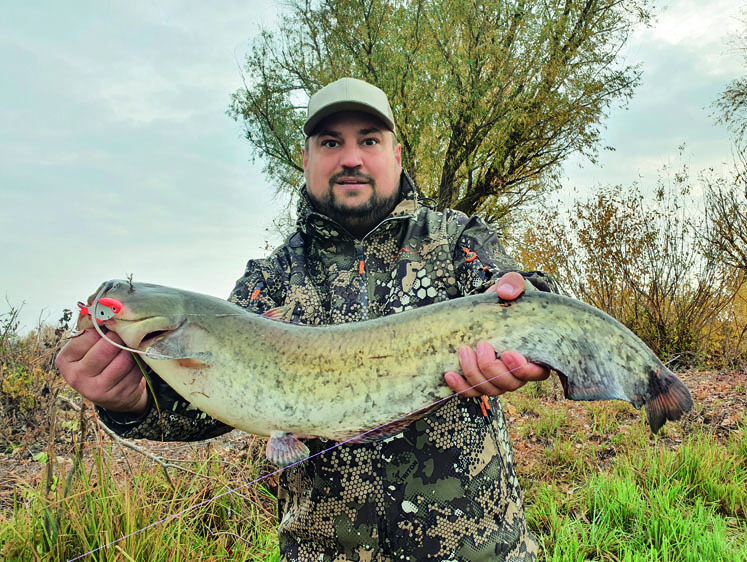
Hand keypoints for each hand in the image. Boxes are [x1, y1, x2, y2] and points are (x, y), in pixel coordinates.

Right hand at [55, 328, 148, 414]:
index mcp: (65, 360)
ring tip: (131, 344)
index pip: (88, 335)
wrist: (113, 392)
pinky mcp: (116, 395)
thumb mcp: (88, 347)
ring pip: (123, 360)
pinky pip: (134, 371)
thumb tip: (107, 307)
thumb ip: (93, 331)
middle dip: (120, 336)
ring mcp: (95, 389)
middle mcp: (76, 377)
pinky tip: (136, 358)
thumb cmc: (99, 362)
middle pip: (106, 348)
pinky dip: (139, 361)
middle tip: (126, 330)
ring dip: (131, 349)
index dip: (105, 325)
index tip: (113, 319)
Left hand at [444, 272, 549, 396]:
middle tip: (480, 345)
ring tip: (463, 350)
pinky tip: (449, 373)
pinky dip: (460, 387)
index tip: (508, 353)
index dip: (523, 370)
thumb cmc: (506, 298)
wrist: (487, 308)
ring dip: (474, 374)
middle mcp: (518, 372)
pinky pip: (471, 392)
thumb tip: (506, 292)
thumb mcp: (512, 285)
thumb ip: (514, 283)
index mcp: (536, 353)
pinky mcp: (480, 380)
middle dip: (492, 368)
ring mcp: (498, 378)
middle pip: (509, 384)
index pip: (537, 373)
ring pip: (489, 390)